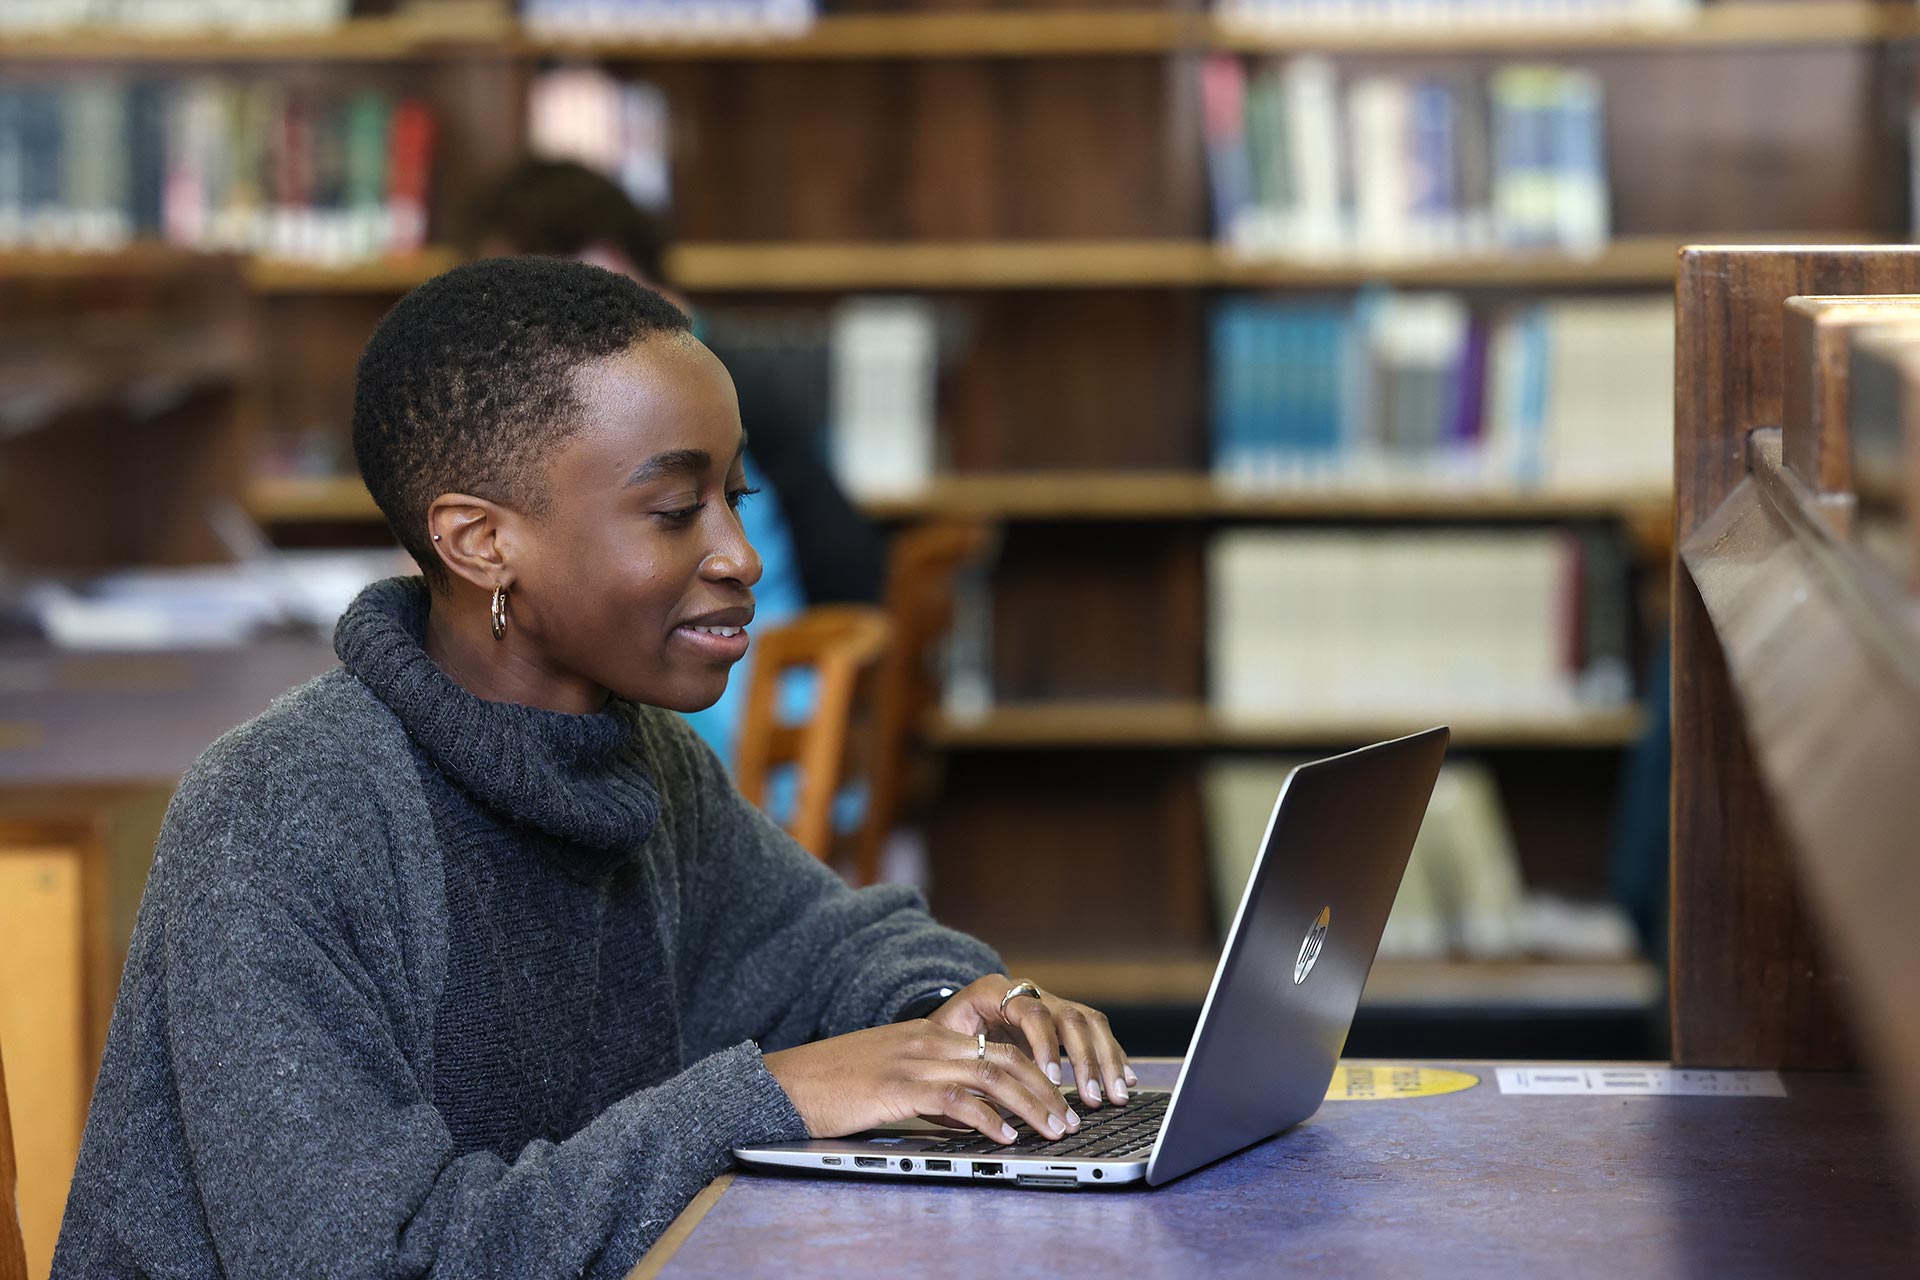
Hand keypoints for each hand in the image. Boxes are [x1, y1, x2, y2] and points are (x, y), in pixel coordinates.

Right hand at [763, 1020, 1081, 1143]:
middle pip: (1004, 1056)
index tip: (1057, 1094)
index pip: (996, 1042)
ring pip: (990, 1074)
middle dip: (1045, 1089)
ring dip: (1029, 1104)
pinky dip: (986, 1118)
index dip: (1034, 1068)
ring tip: (1052, 1128)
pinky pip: (955, 1098)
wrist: (785, 1082)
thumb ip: (931, 1089)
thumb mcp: (890, 1077)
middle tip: (1069, 1117)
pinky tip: (1003, 1136)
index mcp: (926, 1033)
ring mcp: (913, 1060)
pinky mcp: (898, 1085)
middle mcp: (926, 1040)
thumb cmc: (833, 1085)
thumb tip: (972, 1117)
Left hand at [925, 974, 1139, 1109]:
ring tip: (1116, 1095)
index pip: (1032, 1012)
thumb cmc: (940, 1035)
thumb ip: (965, 1062)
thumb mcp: (943, 1043)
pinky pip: (1095, 1031)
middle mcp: (1028, 991)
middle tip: (1092, 1097)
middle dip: (1086, 1060)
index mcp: (995, 991)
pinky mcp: (1063, 1019)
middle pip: (1069, 1016)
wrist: (945, 1016)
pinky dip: (1112, 1055)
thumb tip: (990, 1101)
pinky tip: (1126, 1080)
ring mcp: (1049, 1003)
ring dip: (1106, 1060)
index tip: (1053, 1080)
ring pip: (1090, 1022)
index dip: (1045, 1046)